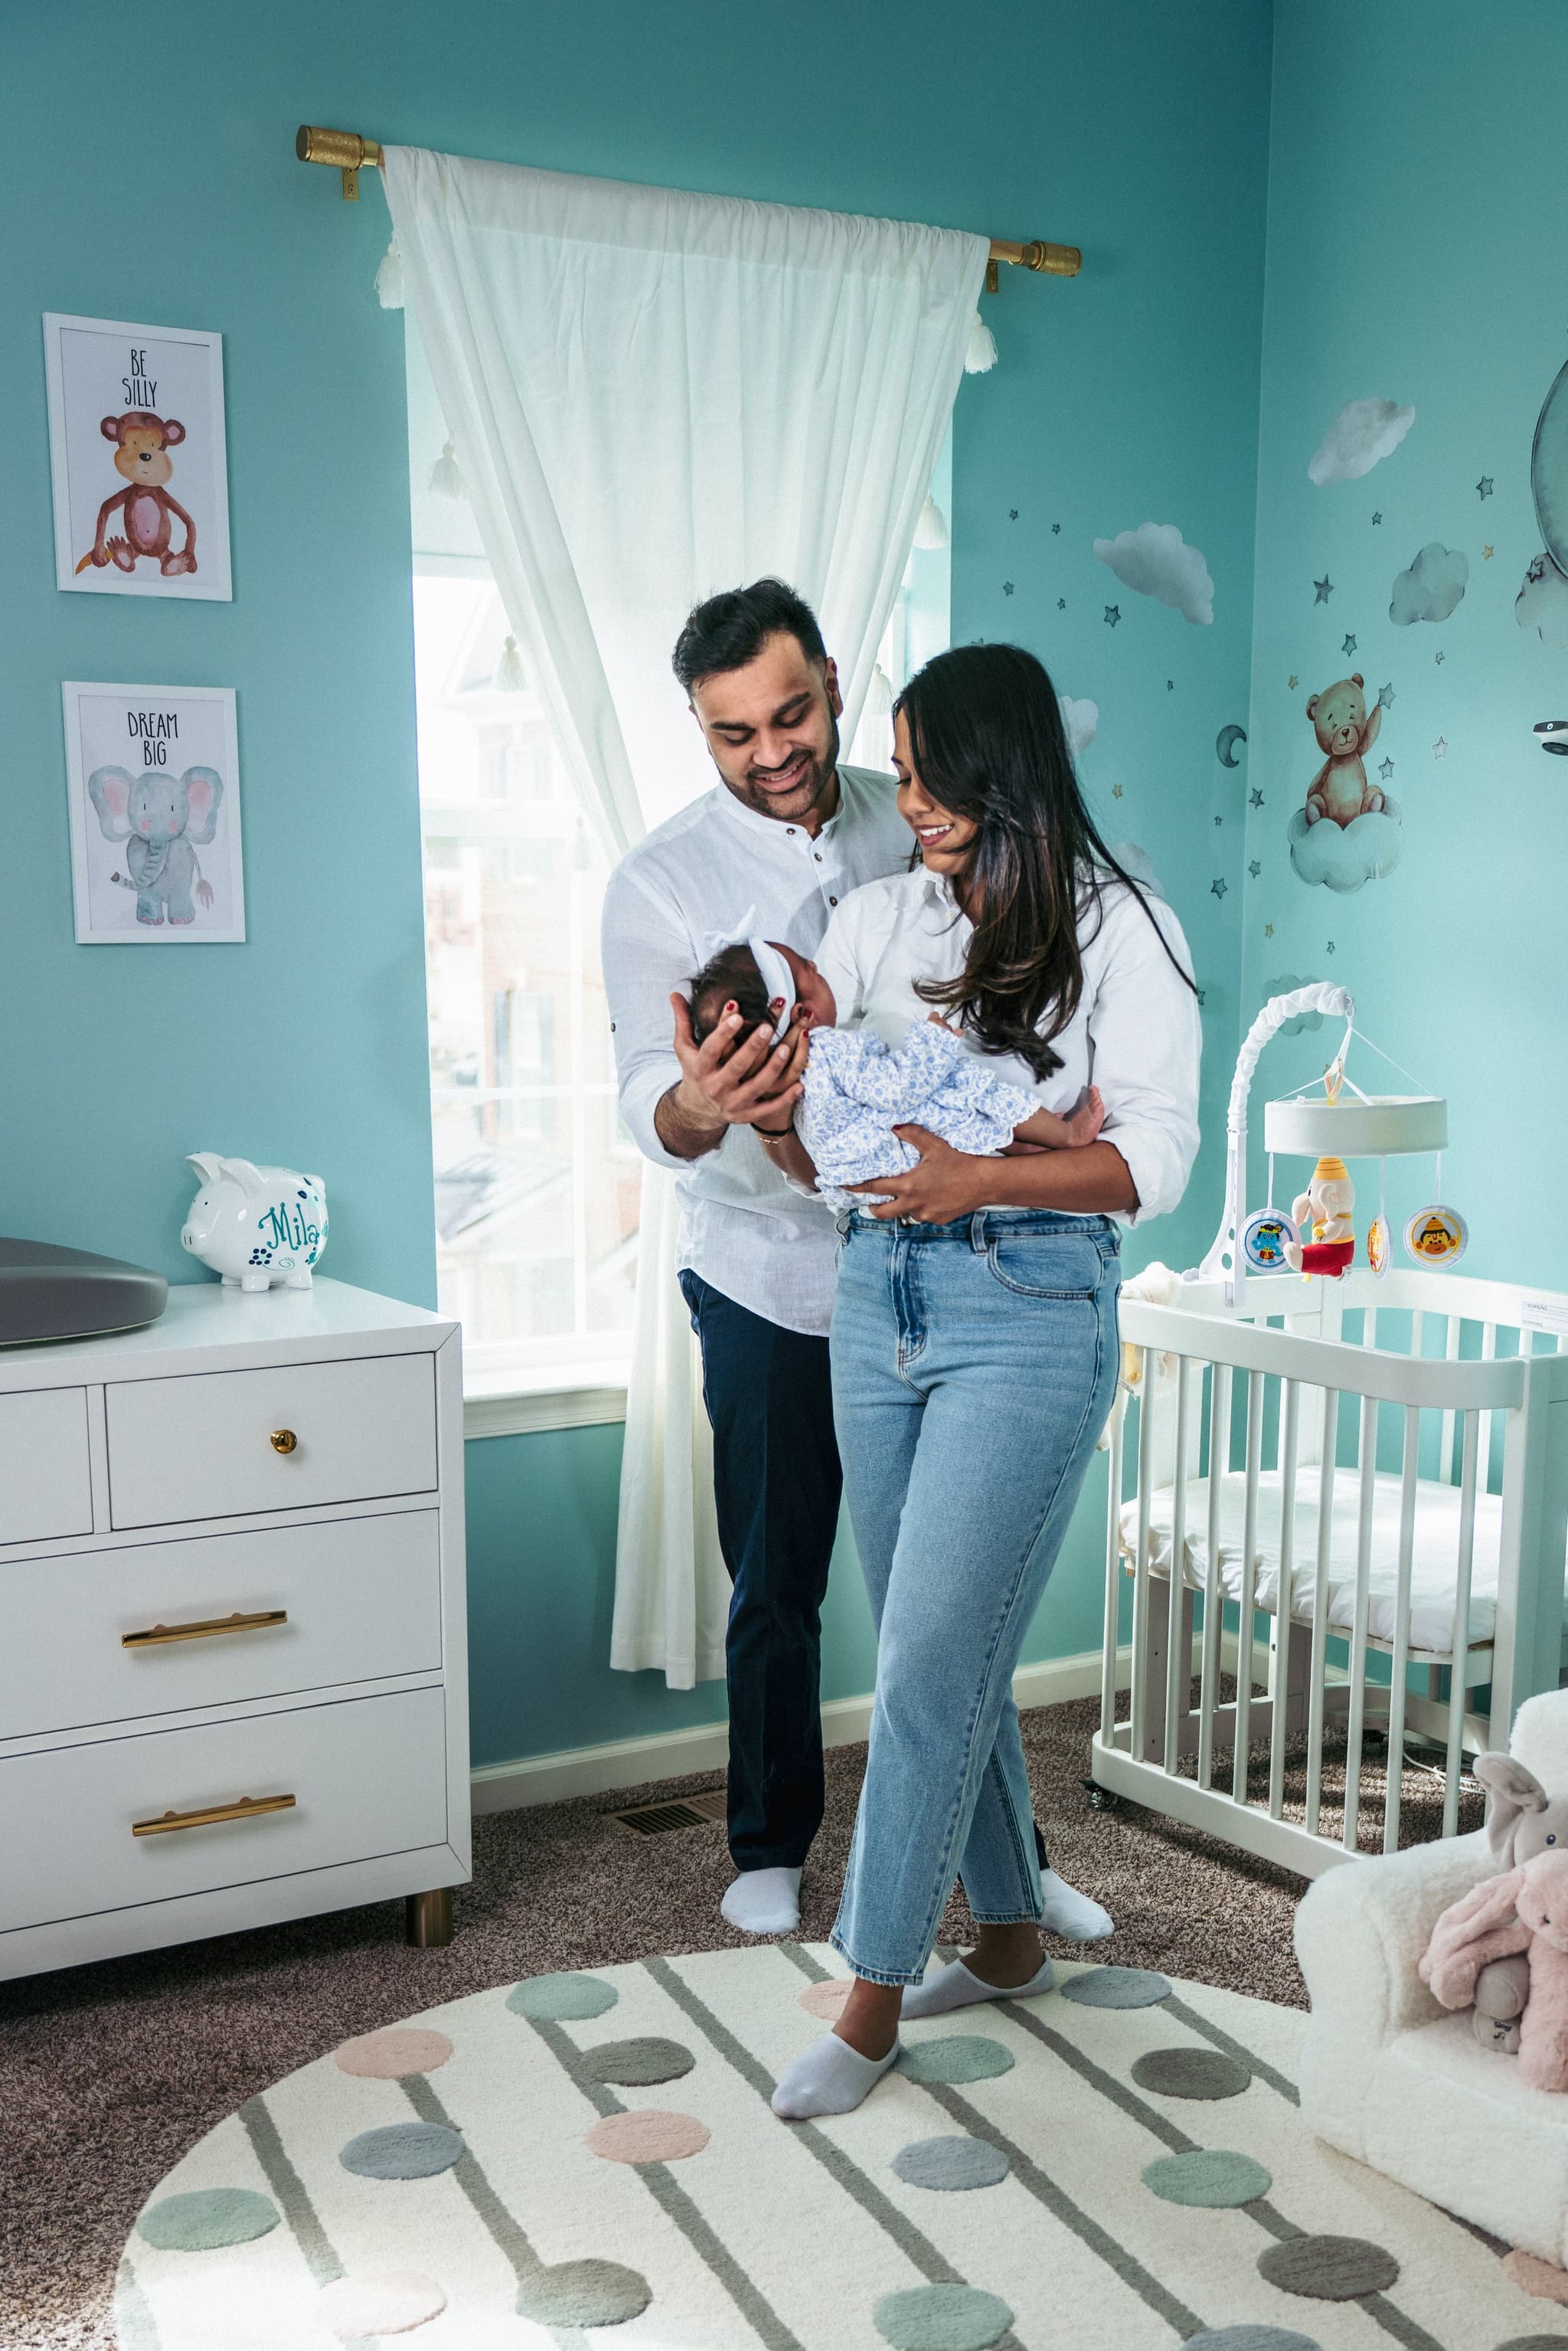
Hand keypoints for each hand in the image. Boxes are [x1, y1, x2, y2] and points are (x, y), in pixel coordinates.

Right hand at [670, 992, 809, 1131]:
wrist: (698, 1108)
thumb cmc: (696, 1069)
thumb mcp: (685, 1048)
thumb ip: (683, 1021)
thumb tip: (674, 994)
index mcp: (700, 1068)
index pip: (712, 1049)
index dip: (724, 1032)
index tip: (738, 1012)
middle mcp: (715, 1088)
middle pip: (736, 1067)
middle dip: (752, 1047)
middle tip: (768, 1026)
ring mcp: (732, 1103)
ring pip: (755, 1086)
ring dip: (772, 1068)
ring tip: (786, 1048)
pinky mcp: (746, 1116)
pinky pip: (767, 1109)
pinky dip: (784, 1099)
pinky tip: (800, 1085)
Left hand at [843, 1126, 988, 1222]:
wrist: (985, 1183)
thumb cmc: (961, 1163)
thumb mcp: (935, 1145)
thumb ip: (912, 1135)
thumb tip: (894, 1126)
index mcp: (908, 1185)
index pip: (874, 1187)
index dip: (856, 1187)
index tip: (844, 1187)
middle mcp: (913, 1204)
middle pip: (882, 1213)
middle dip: (872, 1208)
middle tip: (869, 1202)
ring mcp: (925, 1215)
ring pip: (904, 1214)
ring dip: (900, 1207)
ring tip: (904, 1195)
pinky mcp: (937, 1220)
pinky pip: (922, 1216)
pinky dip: (920, 1208)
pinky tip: (929, 1197)